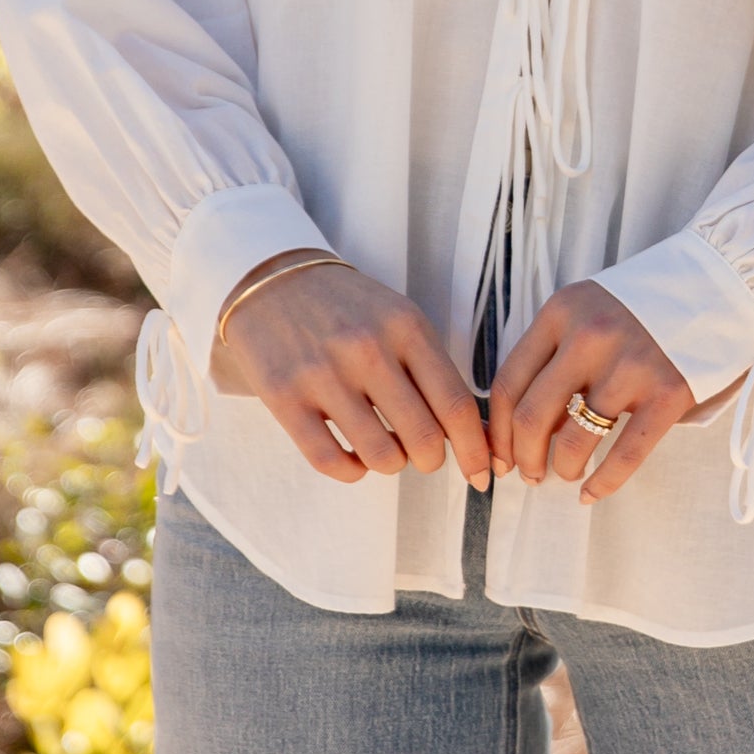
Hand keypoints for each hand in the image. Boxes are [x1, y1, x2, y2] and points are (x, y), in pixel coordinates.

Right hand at [213, 257, 490, 488]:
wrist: (272, 280)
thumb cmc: (348, 309)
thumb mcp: (400, 321)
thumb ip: (436, 372)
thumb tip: (480, 437)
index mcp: (405, 328)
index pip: (456, 405)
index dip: (475, 450)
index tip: (481, 473)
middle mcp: (366, 350)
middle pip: (424, 438)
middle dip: (432, 460)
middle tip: (424, 456)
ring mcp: (323, 375)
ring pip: (381, 456)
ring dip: (392, 465)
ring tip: (386, 449)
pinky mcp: (284, 398)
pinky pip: (330, 461)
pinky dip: (353, 471)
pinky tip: (355, 457)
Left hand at [489, 281, 695, 501]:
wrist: (715, 287)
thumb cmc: (641, 308)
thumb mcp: (587, 312)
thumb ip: (556, 356)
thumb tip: (529, 428)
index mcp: (561, 313)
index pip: (508, 383)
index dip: (497, 431)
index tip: (501, 455)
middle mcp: (589, 337)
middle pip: (533, 416)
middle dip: (525, 457)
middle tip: (531, 475)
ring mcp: (630, 365)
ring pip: (575, 439)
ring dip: (564, 468)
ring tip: (568, 474)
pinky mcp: (668, 392)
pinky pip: (625, 454)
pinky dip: (604, 483)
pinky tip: (592, 494)